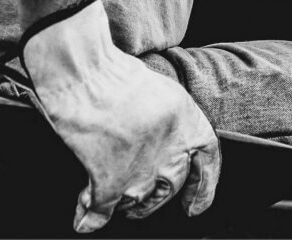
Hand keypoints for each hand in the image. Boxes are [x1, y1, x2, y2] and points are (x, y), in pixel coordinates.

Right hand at [22, 0, 219, 232]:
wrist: (86, 75)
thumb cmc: (115, 74)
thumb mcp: (158, 92)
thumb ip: (165, 124)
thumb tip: (154, 145)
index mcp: (187, 121)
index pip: (207, 159)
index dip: (204, 187)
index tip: (195, 206)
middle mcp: (171, 150)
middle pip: (170, 186)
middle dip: (155, 197)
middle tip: (138, 201)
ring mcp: (142, 170)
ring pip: (139, 202)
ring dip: (123, 206)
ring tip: (105, 200)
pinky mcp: (111, 181)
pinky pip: (103, 209)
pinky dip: (91, 216)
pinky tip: (84, 218)